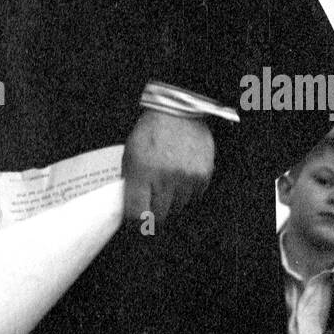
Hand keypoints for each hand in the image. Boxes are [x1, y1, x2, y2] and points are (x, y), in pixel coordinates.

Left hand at [122, 107, 215, 227]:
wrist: (179, 112)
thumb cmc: (151, 132)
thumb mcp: (130, 154)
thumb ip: (130, 183)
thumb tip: (130, 210)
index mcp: (142, 171)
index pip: (138, 213)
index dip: (135, 220)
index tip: (134, 219)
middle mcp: (165, 178)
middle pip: (159, 215)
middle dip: (153, 211)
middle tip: (150, 200)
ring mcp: (186, 178)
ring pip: (177, 208)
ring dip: (171, 200)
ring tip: (167, 180)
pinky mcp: (203, 176)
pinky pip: (193, 197)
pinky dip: (186, 191)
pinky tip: (181, 174)